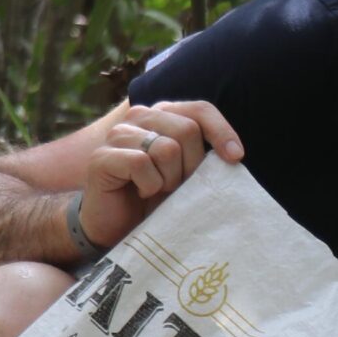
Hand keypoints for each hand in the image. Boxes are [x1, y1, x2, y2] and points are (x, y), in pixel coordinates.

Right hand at [74, 99, 245, 248]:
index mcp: (164, 115)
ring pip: (167, 148)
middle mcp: (140, 116)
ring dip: (168, 179)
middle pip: (187, 130)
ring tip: (156, 189)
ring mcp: (118, 134)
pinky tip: (138, 192)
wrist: (117, 226)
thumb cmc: (155, 198)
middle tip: (176, 186)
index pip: (200, 110)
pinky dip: (148, 186)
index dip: (221, 132)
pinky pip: (141, 163)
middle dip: (191, 166)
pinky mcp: (102, 156)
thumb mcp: (187, 174)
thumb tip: (234, 154)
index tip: (235, 158)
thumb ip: (203, 156)